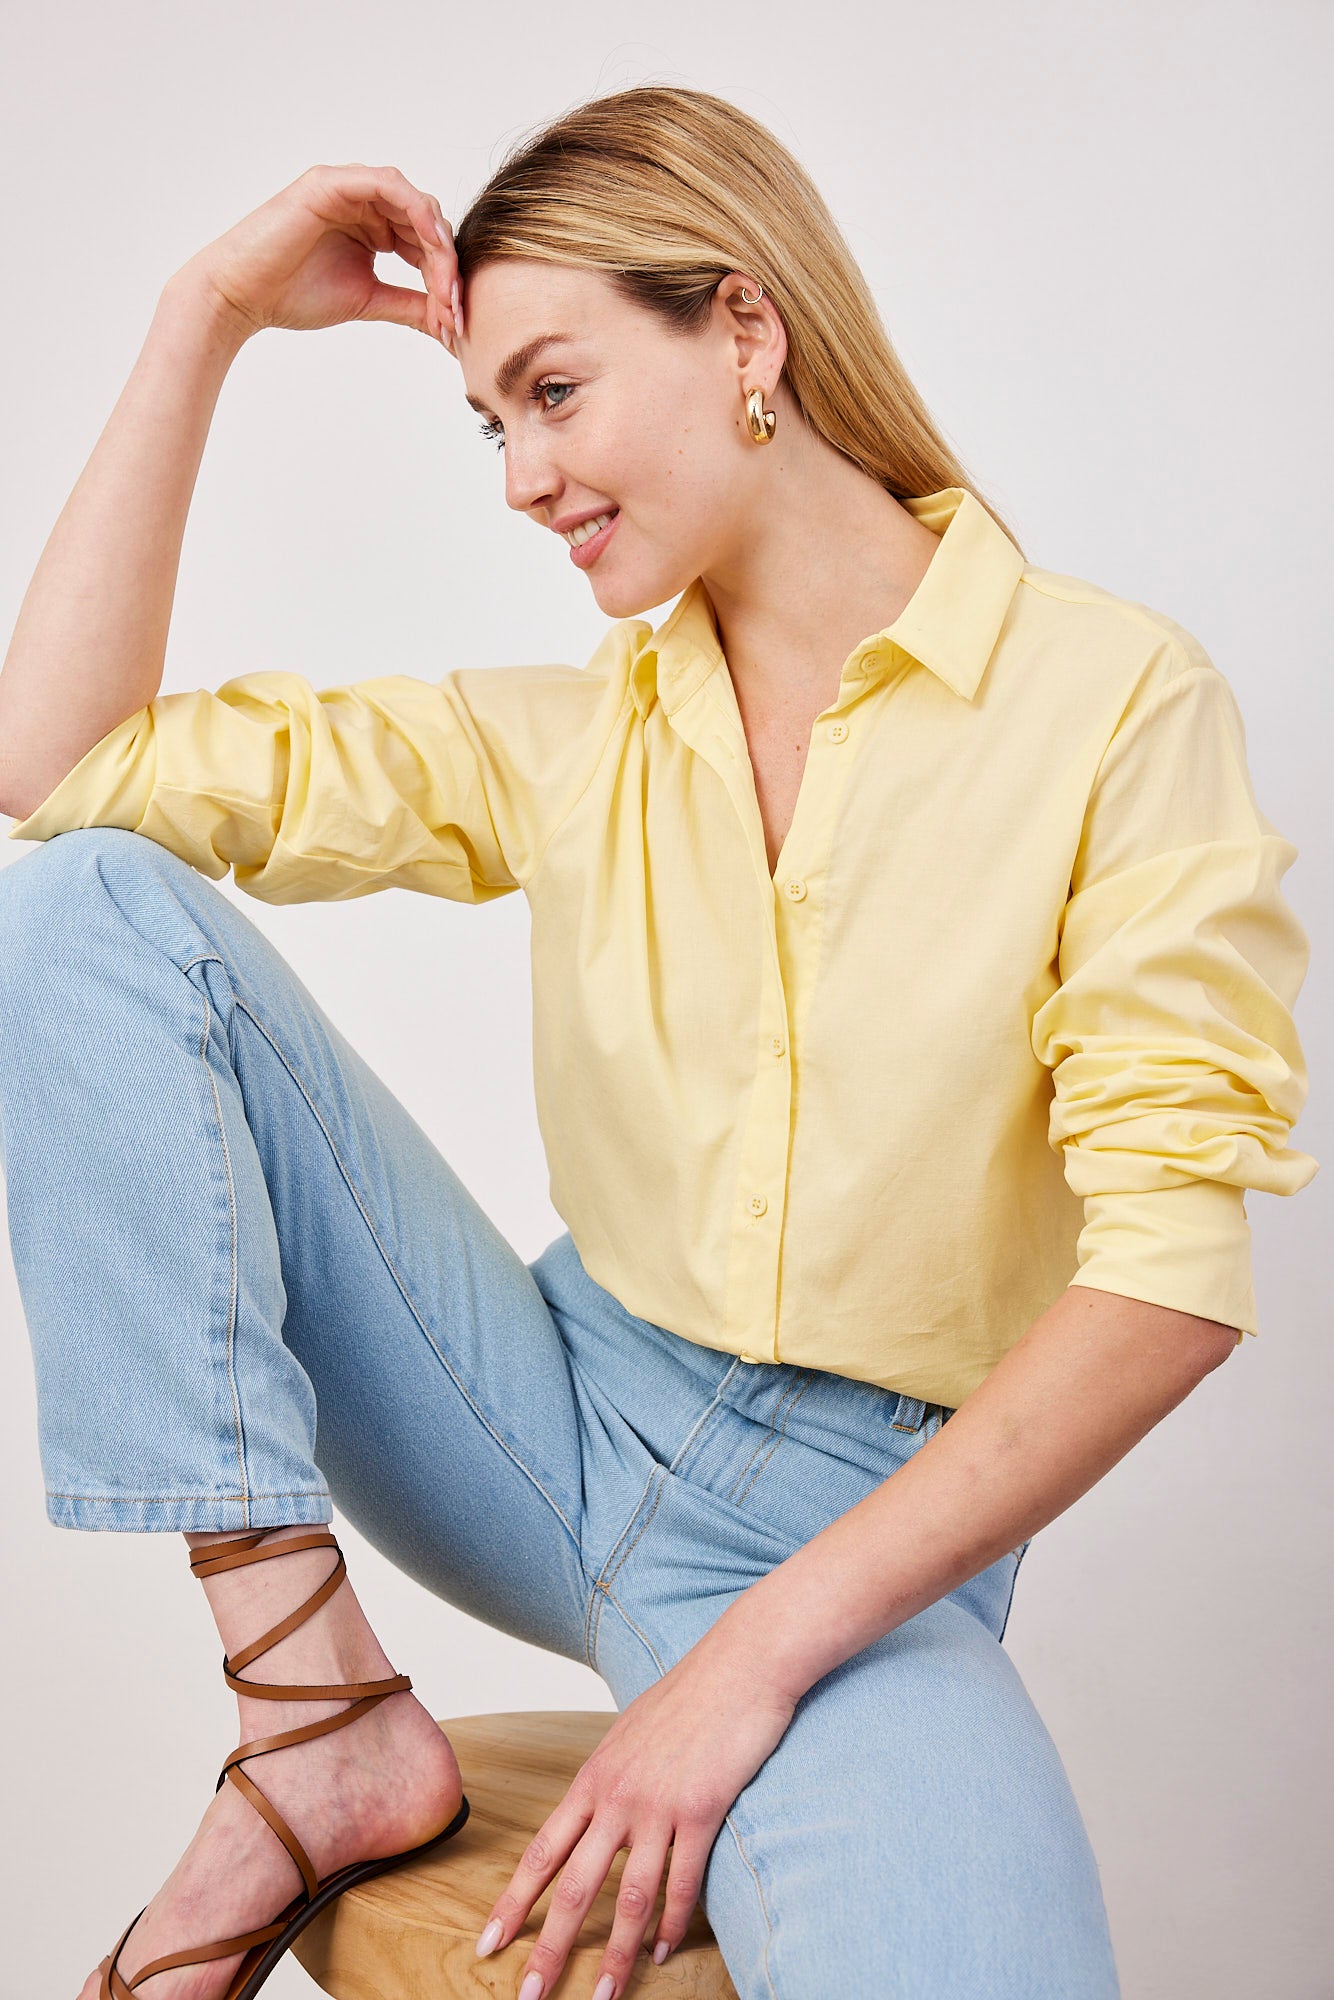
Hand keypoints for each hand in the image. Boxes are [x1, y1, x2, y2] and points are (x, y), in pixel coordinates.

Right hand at [165, 161, 462, 351]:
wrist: (242, 294)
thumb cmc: (292, 295)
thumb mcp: (368, 300)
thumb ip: (410, 304)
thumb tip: (449, 321)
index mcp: (373, 227)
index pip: (425, 245)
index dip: (447, 279)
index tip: (456, 320)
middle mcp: (365, 203)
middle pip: (426, 223)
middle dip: (447, 266)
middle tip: (455, 307)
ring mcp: (349, 189)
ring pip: (414, 203)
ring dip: (436, 242)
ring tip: (445, 284)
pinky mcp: (332, 182)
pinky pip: (387, 184)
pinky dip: (414, 210)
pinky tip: (429, 243)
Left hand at [475, 1640, 795, 1998]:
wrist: (739, 1664)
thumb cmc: (688, 1694)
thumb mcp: (630, 1732)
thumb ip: (610, 1776)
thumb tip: (598, 1808)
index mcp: (594, 1778)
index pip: (542, 1850)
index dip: (513, 1901)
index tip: (489, 1942)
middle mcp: (618, 1796)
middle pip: (575, 1886)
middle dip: (549, 1946)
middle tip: (528, 1994)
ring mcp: (659, 1805)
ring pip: (629, 1897)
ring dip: (615, 1954)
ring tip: (600, 1997)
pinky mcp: (703, 1810)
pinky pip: (683, 1881)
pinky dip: (672, 1922)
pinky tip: (665, 1951)